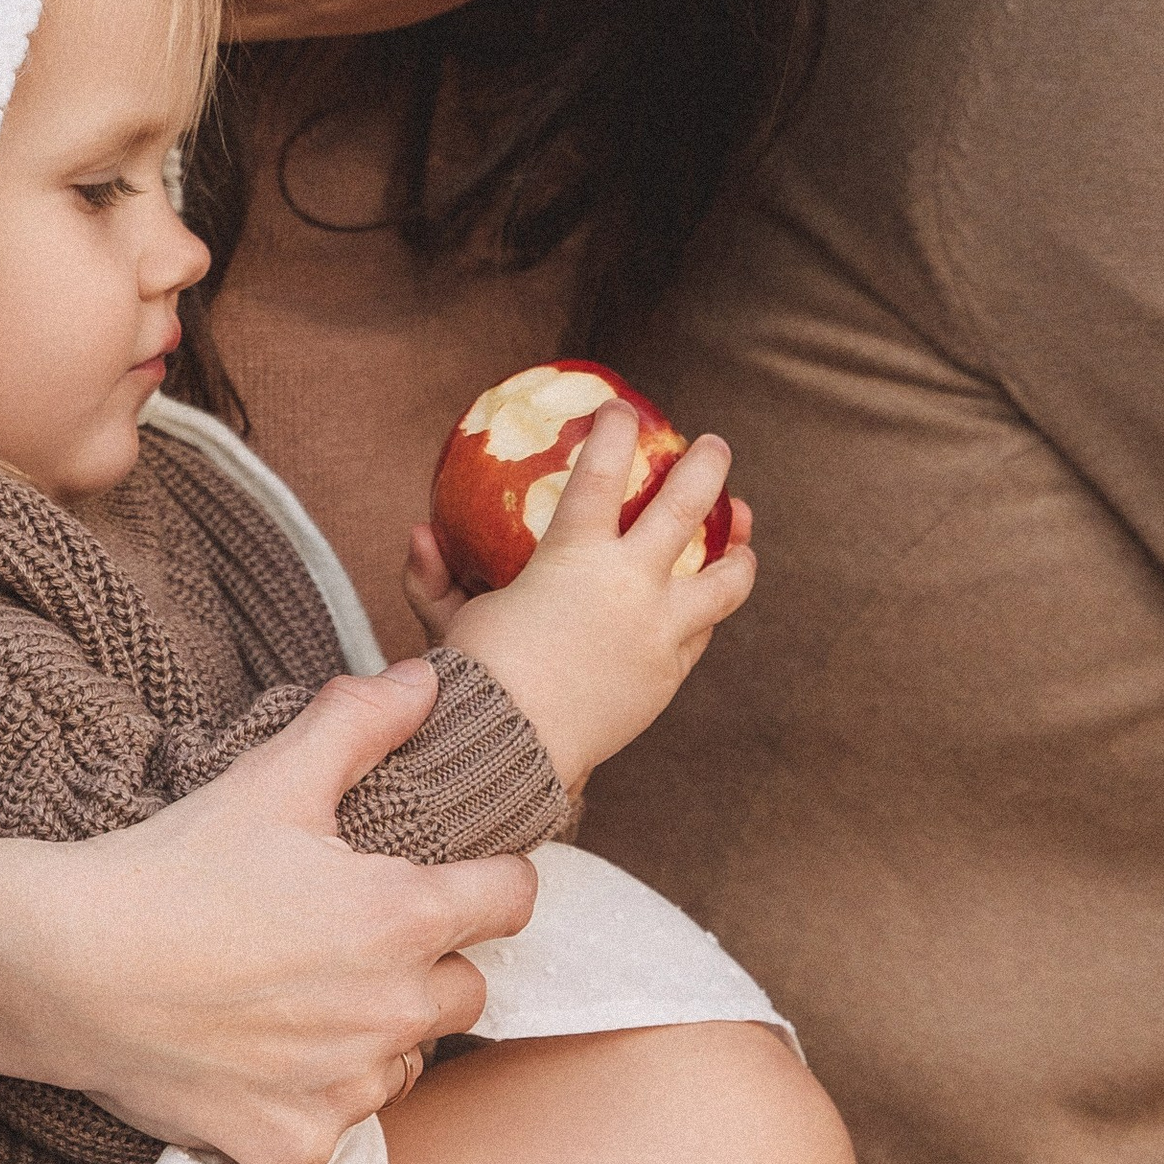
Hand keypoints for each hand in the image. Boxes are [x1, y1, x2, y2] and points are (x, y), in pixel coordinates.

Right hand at [0, 660, 536, 1163]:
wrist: (59, 970)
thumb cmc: (168, 870)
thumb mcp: (270, 780)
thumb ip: (360, 725)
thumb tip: (427, 680)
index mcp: (403, 917)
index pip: (512, 900)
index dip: (487, 881)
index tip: (447, 881)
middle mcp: (392, 1012)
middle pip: (467, 991)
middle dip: (427, 966)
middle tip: (351, 943)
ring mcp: (344, 1088)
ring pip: (405, 1063)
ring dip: (375, 1038)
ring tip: (299, 1003)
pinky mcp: (294, 1146)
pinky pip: (338, 1124)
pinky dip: (310, 1099)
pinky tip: (257, 1061)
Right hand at [434, 405, 754, 791]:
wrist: (509, 754)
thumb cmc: (474, 681)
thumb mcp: (451, 621)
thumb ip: (435, 577)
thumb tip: (418, 532)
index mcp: (574, 557)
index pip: (603, 472)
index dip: (616, 431)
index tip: (622, 409)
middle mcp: (630, 585)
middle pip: (688, 505)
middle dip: (707, 465)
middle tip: (713, 446)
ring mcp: (660, 631)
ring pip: (726, 578)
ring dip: (740, 547)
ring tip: (745, 533)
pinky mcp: (670, 673)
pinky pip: (702, 633)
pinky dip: (708, 612)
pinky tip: (706, 602)